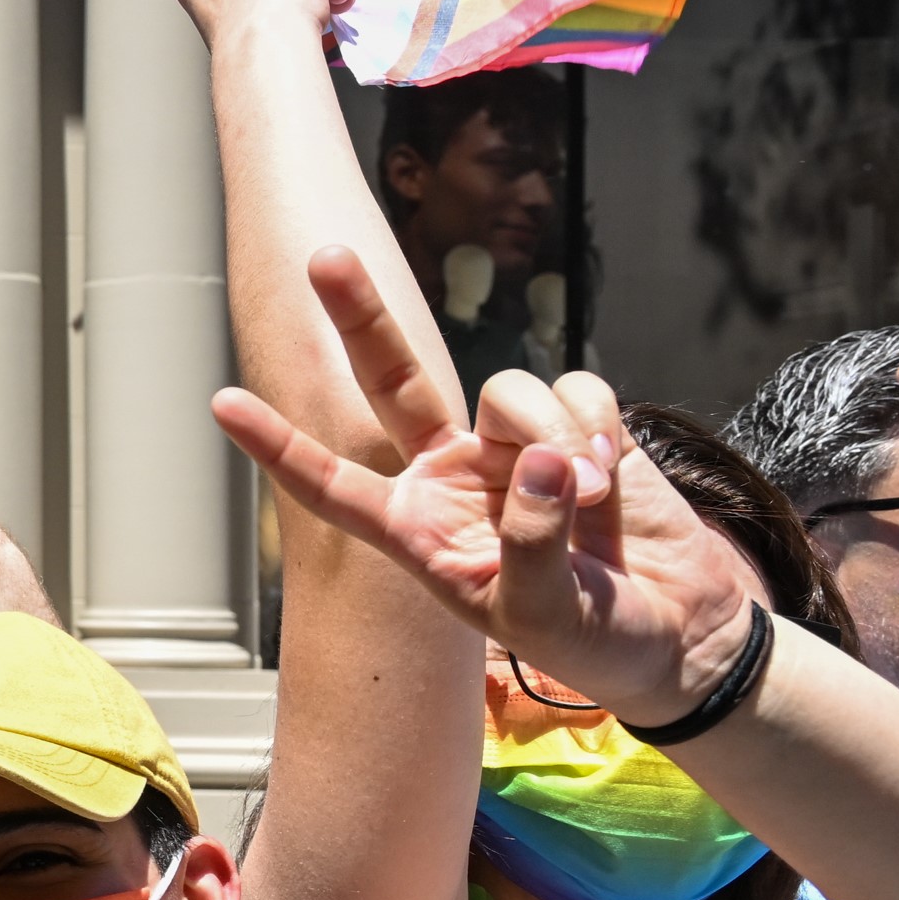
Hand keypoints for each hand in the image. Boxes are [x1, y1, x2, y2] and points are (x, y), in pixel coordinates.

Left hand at [215, 247, 755, 723]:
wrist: (676, 634)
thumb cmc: (592, 643)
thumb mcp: (543, 616)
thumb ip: (529, 543)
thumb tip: (535, 462)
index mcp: (417, 531)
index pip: (334, 485)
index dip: (281, 446)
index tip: (222, 404)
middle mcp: (451, 477)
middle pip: (393, 381)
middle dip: (362, 318)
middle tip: (322, 257)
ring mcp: (512, 448)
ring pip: (510, 392)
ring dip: (554, 435)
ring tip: (589, 496)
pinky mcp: (581, 428)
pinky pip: (578, 390)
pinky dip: (598, 426)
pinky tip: (613, 473)